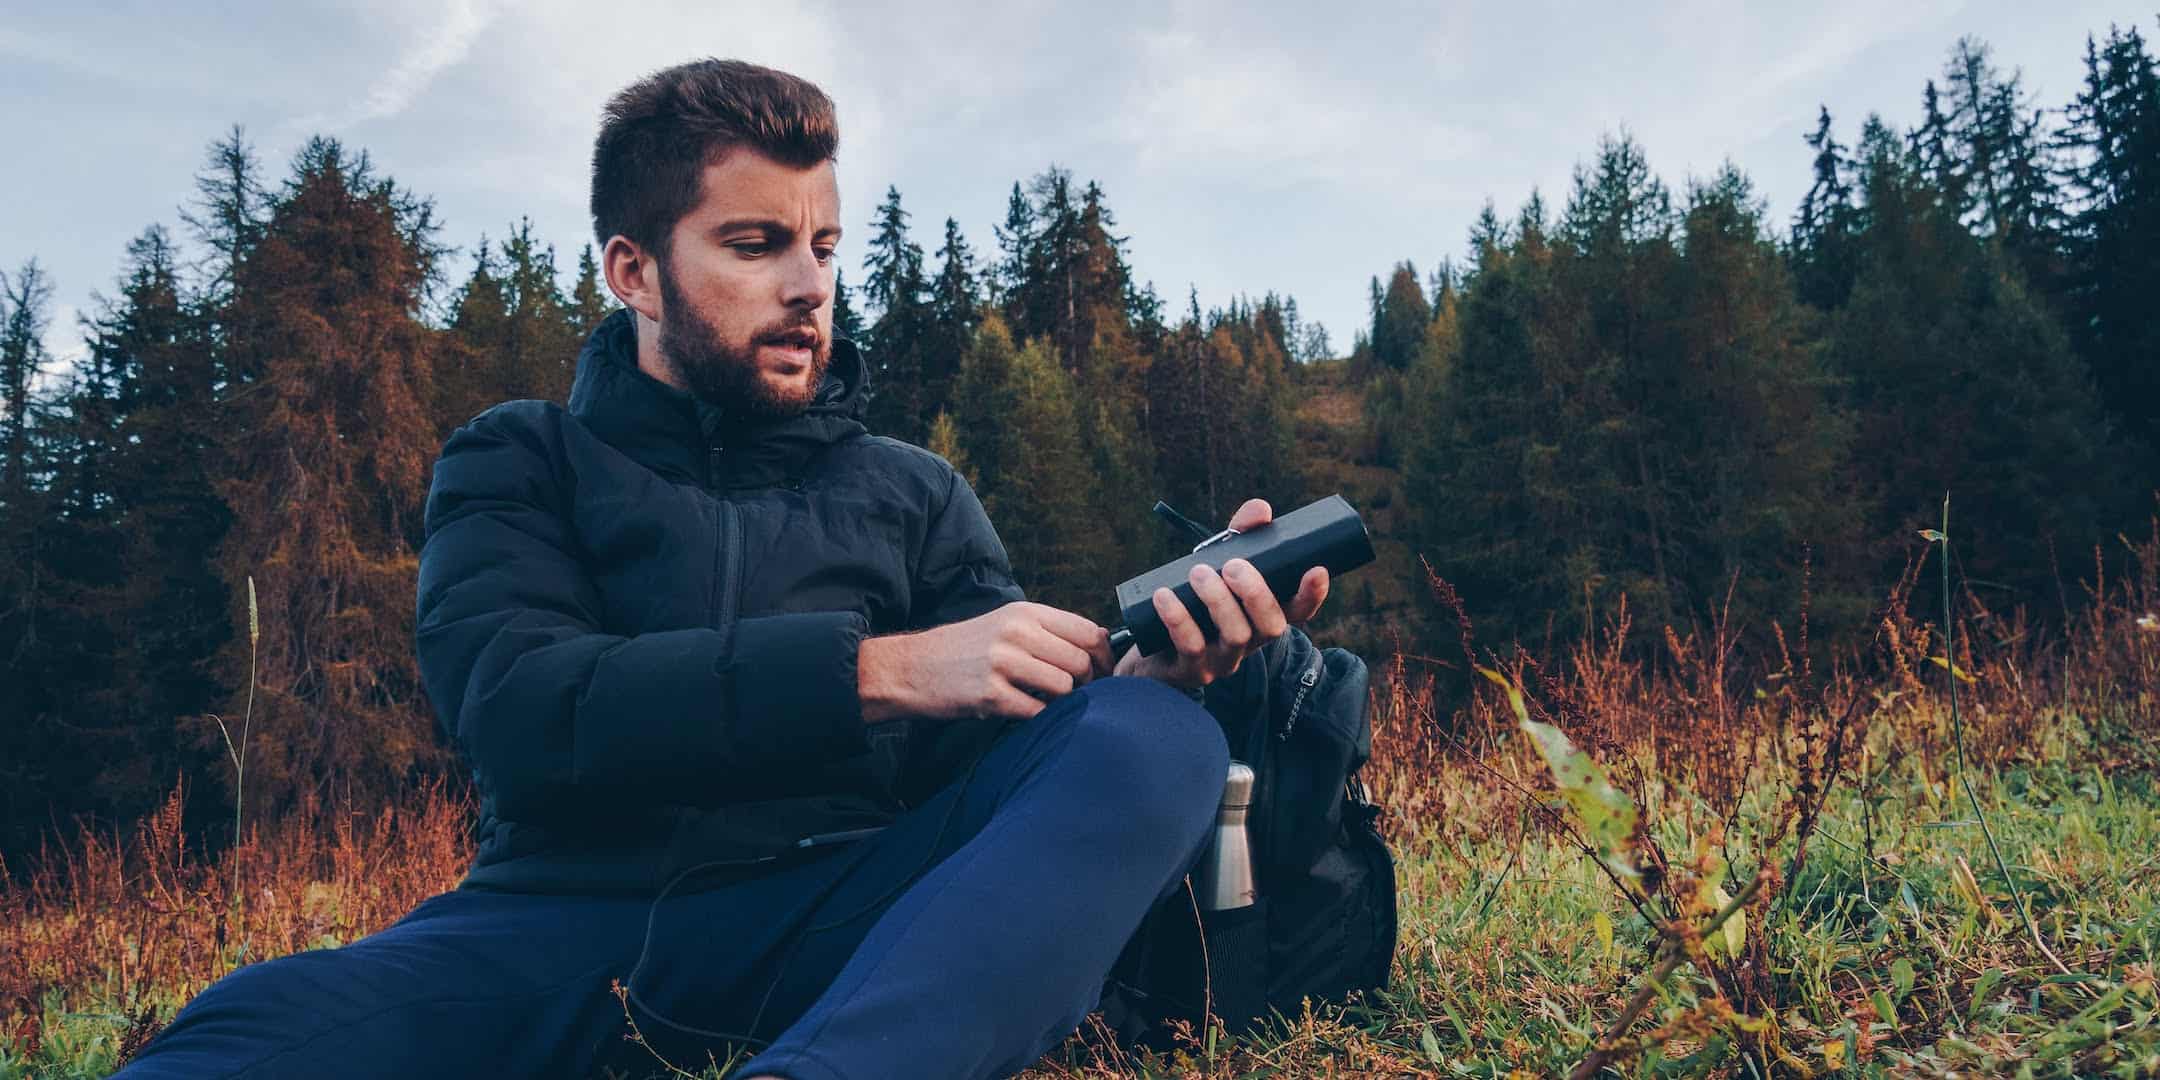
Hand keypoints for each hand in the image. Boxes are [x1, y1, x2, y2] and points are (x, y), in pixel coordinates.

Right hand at [858, 601, 1114, 722]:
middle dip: (1086, 683)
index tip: (1103, 671)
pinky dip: (1038, 716)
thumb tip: (1100, 641)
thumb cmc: (966, 648)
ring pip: (1064, 686)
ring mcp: (1003, 663)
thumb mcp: (1006, 624)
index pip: (1087, 631)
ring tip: (1044, 700)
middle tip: (1075, 693)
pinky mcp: (990, 694)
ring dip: (1061, 701)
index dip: (1103, 656)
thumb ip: (1048, 631)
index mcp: (1025, 613)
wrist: (914, 667)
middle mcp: (1016, 632)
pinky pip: (1037, 711)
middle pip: (1080, 661)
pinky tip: (1024, 711)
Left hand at [1113, 498, 1329, 689]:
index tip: (1316, 569)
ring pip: (1236, 636)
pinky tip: (1165, 596)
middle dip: (1256, 593)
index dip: (1312, 594)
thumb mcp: (1218, 565)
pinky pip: (1191, 646)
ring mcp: (1224, 660)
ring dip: (1219, 601)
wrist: (1154, 648)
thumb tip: (1261, 510)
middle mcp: (1251, 642)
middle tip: (1233, 566)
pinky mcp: (1192, 669)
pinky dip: (1179, 619)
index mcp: (1262, 617)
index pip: (1299, 610)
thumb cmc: (1196, 600)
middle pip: (1272, 627)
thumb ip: (1241, 536)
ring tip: (1198, 573)